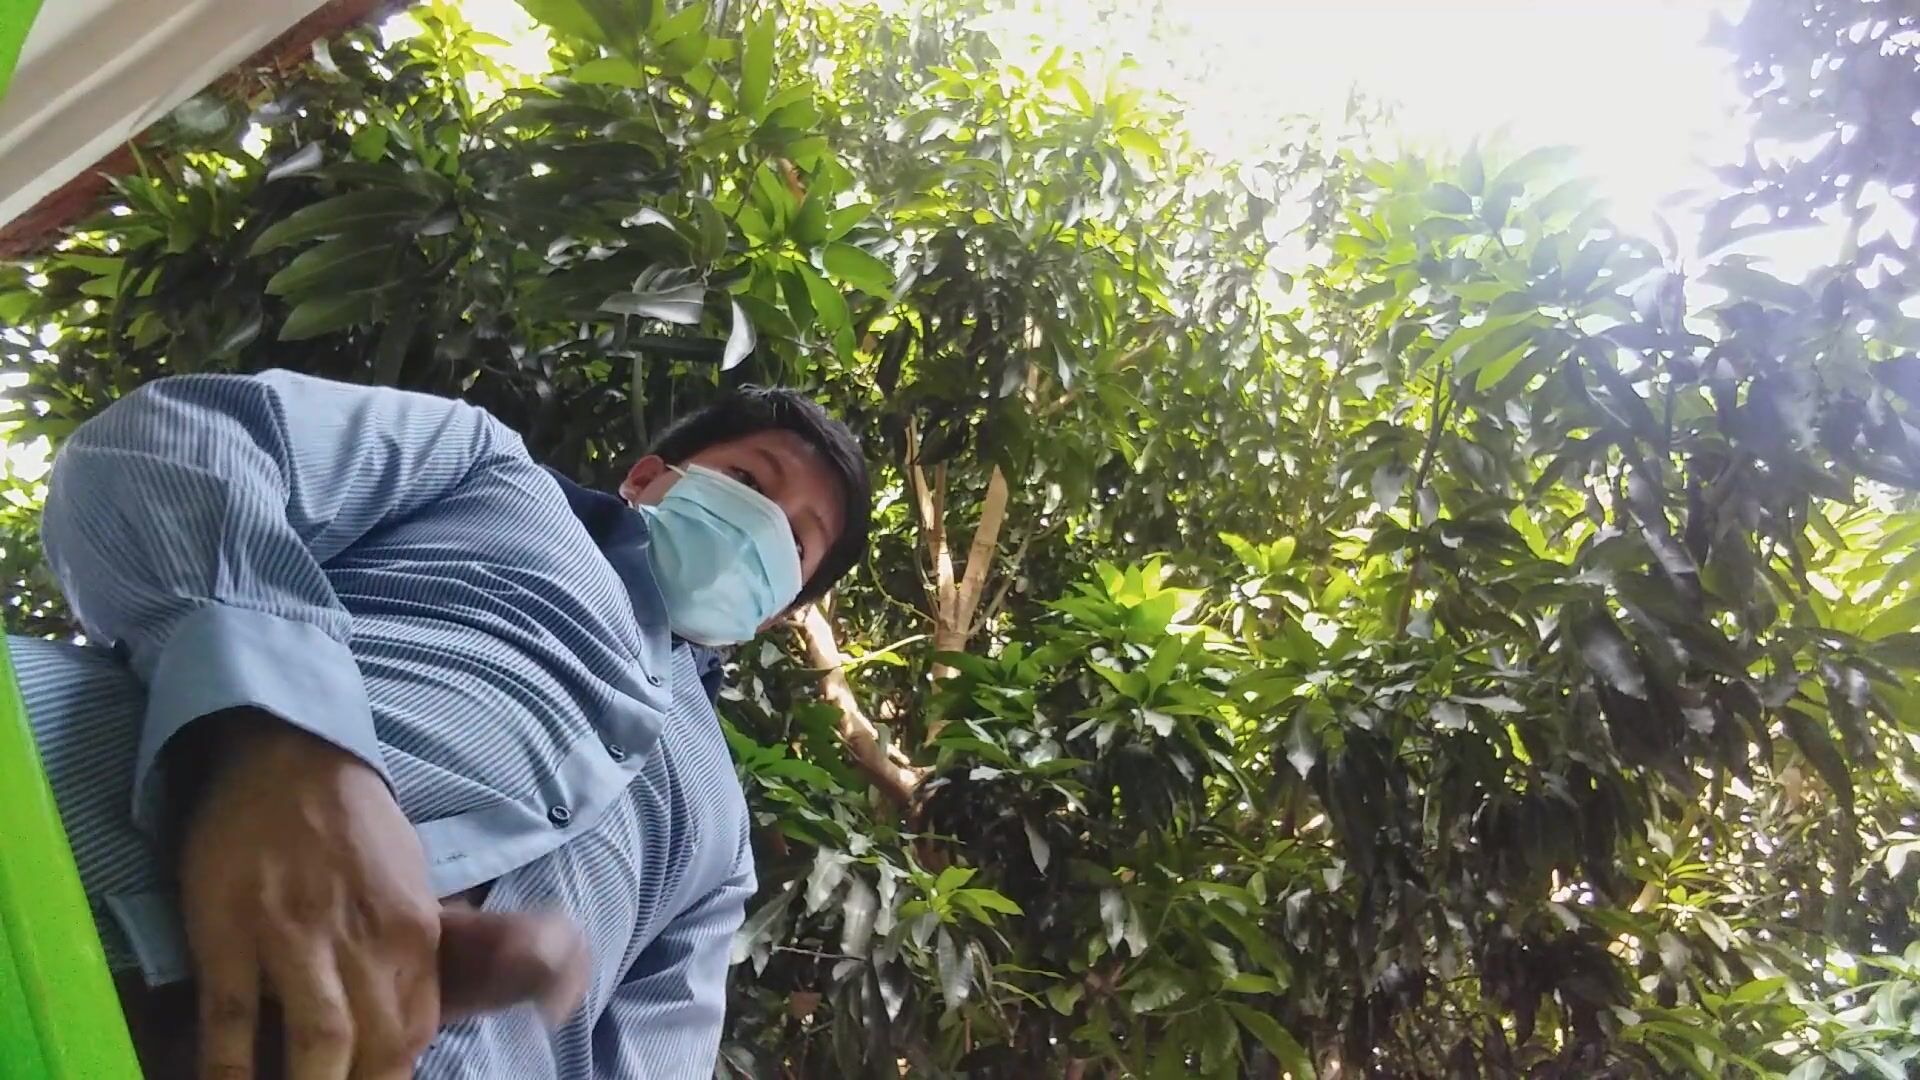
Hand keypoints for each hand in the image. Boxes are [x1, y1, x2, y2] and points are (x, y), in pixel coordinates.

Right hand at [179, 718, 441, 1079]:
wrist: (287, 754)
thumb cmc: (351, 821)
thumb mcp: (406, 882)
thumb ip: (407, 954)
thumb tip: (406, 1021)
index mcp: (412, 931)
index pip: (413, 1034)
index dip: (391, 1077)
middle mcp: (364, 942)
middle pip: (376, 1052)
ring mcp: (296, 940)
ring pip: (318, 1045)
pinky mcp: (232, 934)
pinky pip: (233, 1020)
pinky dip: (231, 1071)